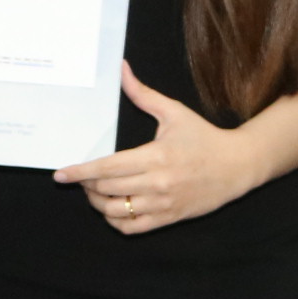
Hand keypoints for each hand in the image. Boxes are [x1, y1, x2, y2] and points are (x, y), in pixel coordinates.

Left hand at [53, 63, 270, 233]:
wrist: (237, 166)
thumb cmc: (204, 137)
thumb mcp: (174, 112)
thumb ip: (143, 94)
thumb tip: (122, 70)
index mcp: (156, 156)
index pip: (108, 168)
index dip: (81, 172)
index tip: (61, 174)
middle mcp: (157, 183)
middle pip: (106, 190)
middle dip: (86, 185)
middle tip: (80, 177)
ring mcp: (162, 204)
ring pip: (116, 211)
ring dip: (97, 204)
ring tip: (93, 192)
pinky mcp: (168, 218)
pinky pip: (132, 228)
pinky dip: (115, 221)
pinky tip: (111, 209)